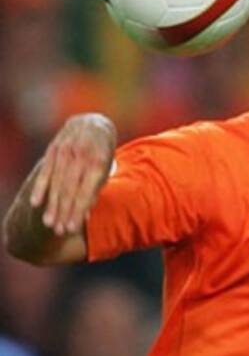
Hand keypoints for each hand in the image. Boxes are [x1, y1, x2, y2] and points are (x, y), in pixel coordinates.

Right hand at [30, 113, 116, 235]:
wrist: (92, 124)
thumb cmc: (101, 154)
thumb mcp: (104, 169)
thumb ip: (94, 190)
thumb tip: (83, 215)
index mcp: (98, 161)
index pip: (85, 191)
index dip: (77, 211)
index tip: (72, 228)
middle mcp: (81, 155)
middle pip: (69, 189)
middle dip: (64, 212)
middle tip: (59, 231)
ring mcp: (66, 150)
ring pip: (56, 182)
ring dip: (52, 204)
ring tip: (49, 223)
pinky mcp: (53, 149)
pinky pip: (45, 170)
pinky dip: (40, 187)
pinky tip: (36, 203)